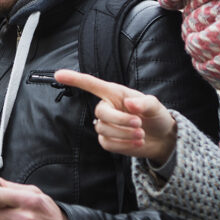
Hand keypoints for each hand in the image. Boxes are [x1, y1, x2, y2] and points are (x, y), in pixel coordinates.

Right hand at [54, 69, 176, 161]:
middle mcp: (107, 107)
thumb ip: (144, 103)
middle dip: (120, 120)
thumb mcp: (156, 106)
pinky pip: (108, 144)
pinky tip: (136, 142)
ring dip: (124, 134)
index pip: (91, 84)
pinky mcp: (108, 141)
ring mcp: (106, 125)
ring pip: (104, 130)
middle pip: (100, 112)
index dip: (74, 79)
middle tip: (139, 124)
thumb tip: (129, 103)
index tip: (58, 74)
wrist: (161, 138)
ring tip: (141, 134)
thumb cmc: (156, 116)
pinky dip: (123, 145)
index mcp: (115, 93)